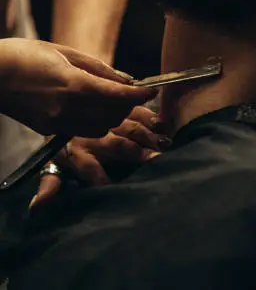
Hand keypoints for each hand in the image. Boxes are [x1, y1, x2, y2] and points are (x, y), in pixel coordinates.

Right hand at [0, 38, 157, 136]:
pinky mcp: (48, 130)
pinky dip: (96, 123)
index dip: (141, 95)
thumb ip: (98, 68)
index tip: (153, 90)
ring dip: (113, 116)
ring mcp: (56, 122)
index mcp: (73, 84)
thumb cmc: (26, 54)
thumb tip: (125, 80)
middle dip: (128, 105)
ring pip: (101, 129)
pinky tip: (92, 108)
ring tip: (112, 100)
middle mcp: (67, 108)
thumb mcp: (65, 51)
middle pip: (113, 116)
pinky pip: (82, 131)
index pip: (118, 96)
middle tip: (132, 92)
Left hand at [30, 105, 169, 207]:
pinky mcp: (119, 106)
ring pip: (130, 127)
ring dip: (147, 135)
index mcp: (79, 153)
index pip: (92, 171)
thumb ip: (50, 185)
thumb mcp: (54, 163)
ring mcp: (109, 119)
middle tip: (156, 159)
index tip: (118, 188)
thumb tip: (37, 206)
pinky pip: (136, 110)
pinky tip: (162, 124)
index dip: (104, 180)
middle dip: (136, 154)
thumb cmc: (64, 142)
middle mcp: (95, 136)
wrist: (62, 101)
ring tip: (164, 142)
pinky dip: (150, 116)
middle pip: (118, 146)